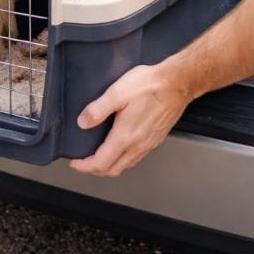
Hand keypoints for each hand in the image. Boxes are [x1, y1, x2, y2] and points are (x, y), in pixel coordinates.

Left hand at [68, 63, 192, 176]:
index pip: (100, 163)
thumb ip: (97, 109)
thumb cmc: (150, 86)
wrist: (177, 84)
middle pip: (113, 170)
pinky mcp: (156, 139)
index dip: (84, 166)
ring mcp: (148, 144)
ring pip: (125, 165)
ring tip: (99, 157)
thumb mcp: (117, 92)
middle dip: (95, 170)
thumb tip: (82, 123)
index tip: (75, 163)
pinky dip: (123, 159)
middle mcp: (138, 145)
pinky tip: (119, 148)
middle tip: (84, 163)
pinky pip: (136, 158)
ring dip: (109, 166)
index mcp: (125, 136)